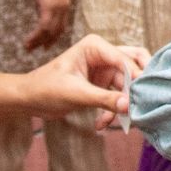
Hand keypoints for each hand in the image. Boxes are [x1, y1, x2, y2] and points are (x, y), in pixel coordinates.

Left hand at [17, 34, 135, 130]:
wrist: (29, 100)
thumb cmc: (46, 88)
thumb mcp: (76, 94)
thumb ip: (103, 99)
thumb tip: (128, 105)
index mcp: (95, 46)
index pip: (125, 59)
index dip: (136, 78)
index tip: (142, 97)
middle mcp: (103, 54)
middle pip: (133, 66)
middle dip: (135, 87)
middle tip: (140, 103)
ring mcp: (104, 69)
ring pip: (127, 84)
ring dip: (122, 103)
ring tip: (121, 120)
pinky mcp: (102, 84)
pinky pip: (117, 96)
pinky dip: (112, 110)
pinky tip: (100, 123)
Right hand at [24, 0, 70, 50]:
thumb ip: (45, 3)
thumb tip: (41, 11)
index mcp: (65, 4)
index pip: (62, 26)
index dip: (54, 37)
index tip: (46, 45)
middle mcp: (64, 7)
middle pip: (57, 32)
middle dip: (45, 42)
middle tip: (34, 49)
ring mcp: (58, 7)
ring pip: (50, 32)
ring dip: (38, 42)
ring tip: (27, 48)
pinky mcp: (49, 6)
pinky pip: (43, 26)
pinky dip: (35, 36)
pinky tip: (28, 40)